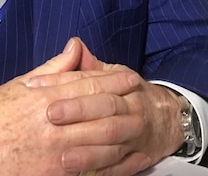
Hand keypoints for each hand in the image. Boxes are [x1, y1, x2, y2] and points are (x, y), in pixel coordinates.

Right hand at [0, 38, 143, 175]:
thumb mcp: (19, 85)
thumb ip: (53, 69)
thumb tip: (76, 47)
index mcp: (44, 96)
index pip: (88, 84)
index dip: (114, 80)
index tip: (132, 78)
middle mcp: (52, 123)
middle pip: (101, 112)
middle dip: (125, 106)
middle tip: (145, 102)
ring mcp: (54, 152)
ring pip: (100, 142)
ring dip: (122, 135)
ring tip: (139, 128)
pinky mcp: (53, 174)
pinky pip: (88, 167)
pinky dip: (107, 162)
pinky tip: (120, 156)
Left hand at [29, 39, 184, 175]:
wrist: (169, 119)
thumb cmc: (132, 95)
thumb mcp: (115, 75)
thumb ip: (90, 66)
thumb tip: (74, 45)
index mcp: (124, 89)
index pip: (94, 85)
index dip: (66, 85)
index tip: (39, 87)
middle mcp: (132, 113)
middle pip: (105, 112)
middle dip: (79, 112)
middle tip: (50, 116)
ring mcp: (135, 139)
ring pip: (113, 145)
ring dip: (89, 152)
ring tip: (64, 157)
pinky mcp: (137, 160)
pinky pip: (121, 169)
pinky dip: (104, 172)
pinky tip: (84, 175)